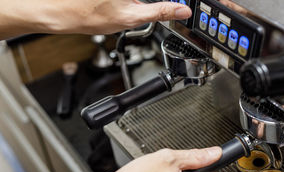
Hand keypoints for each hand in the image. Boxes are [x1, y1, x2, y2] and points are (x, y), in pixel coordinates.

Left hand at [0, 0, 191, 38]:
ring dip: (135, 4)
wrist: (59, 12)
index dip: (170, 2)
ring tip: (119, 9)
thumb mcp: (132, 17)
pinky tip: (114, 5)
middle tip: (141, 9)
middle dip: (147, 3)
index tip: (175, 6)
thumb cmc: (89, 16)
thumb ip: (160, 11)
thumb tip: (183, 11)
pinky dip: (128, 2)